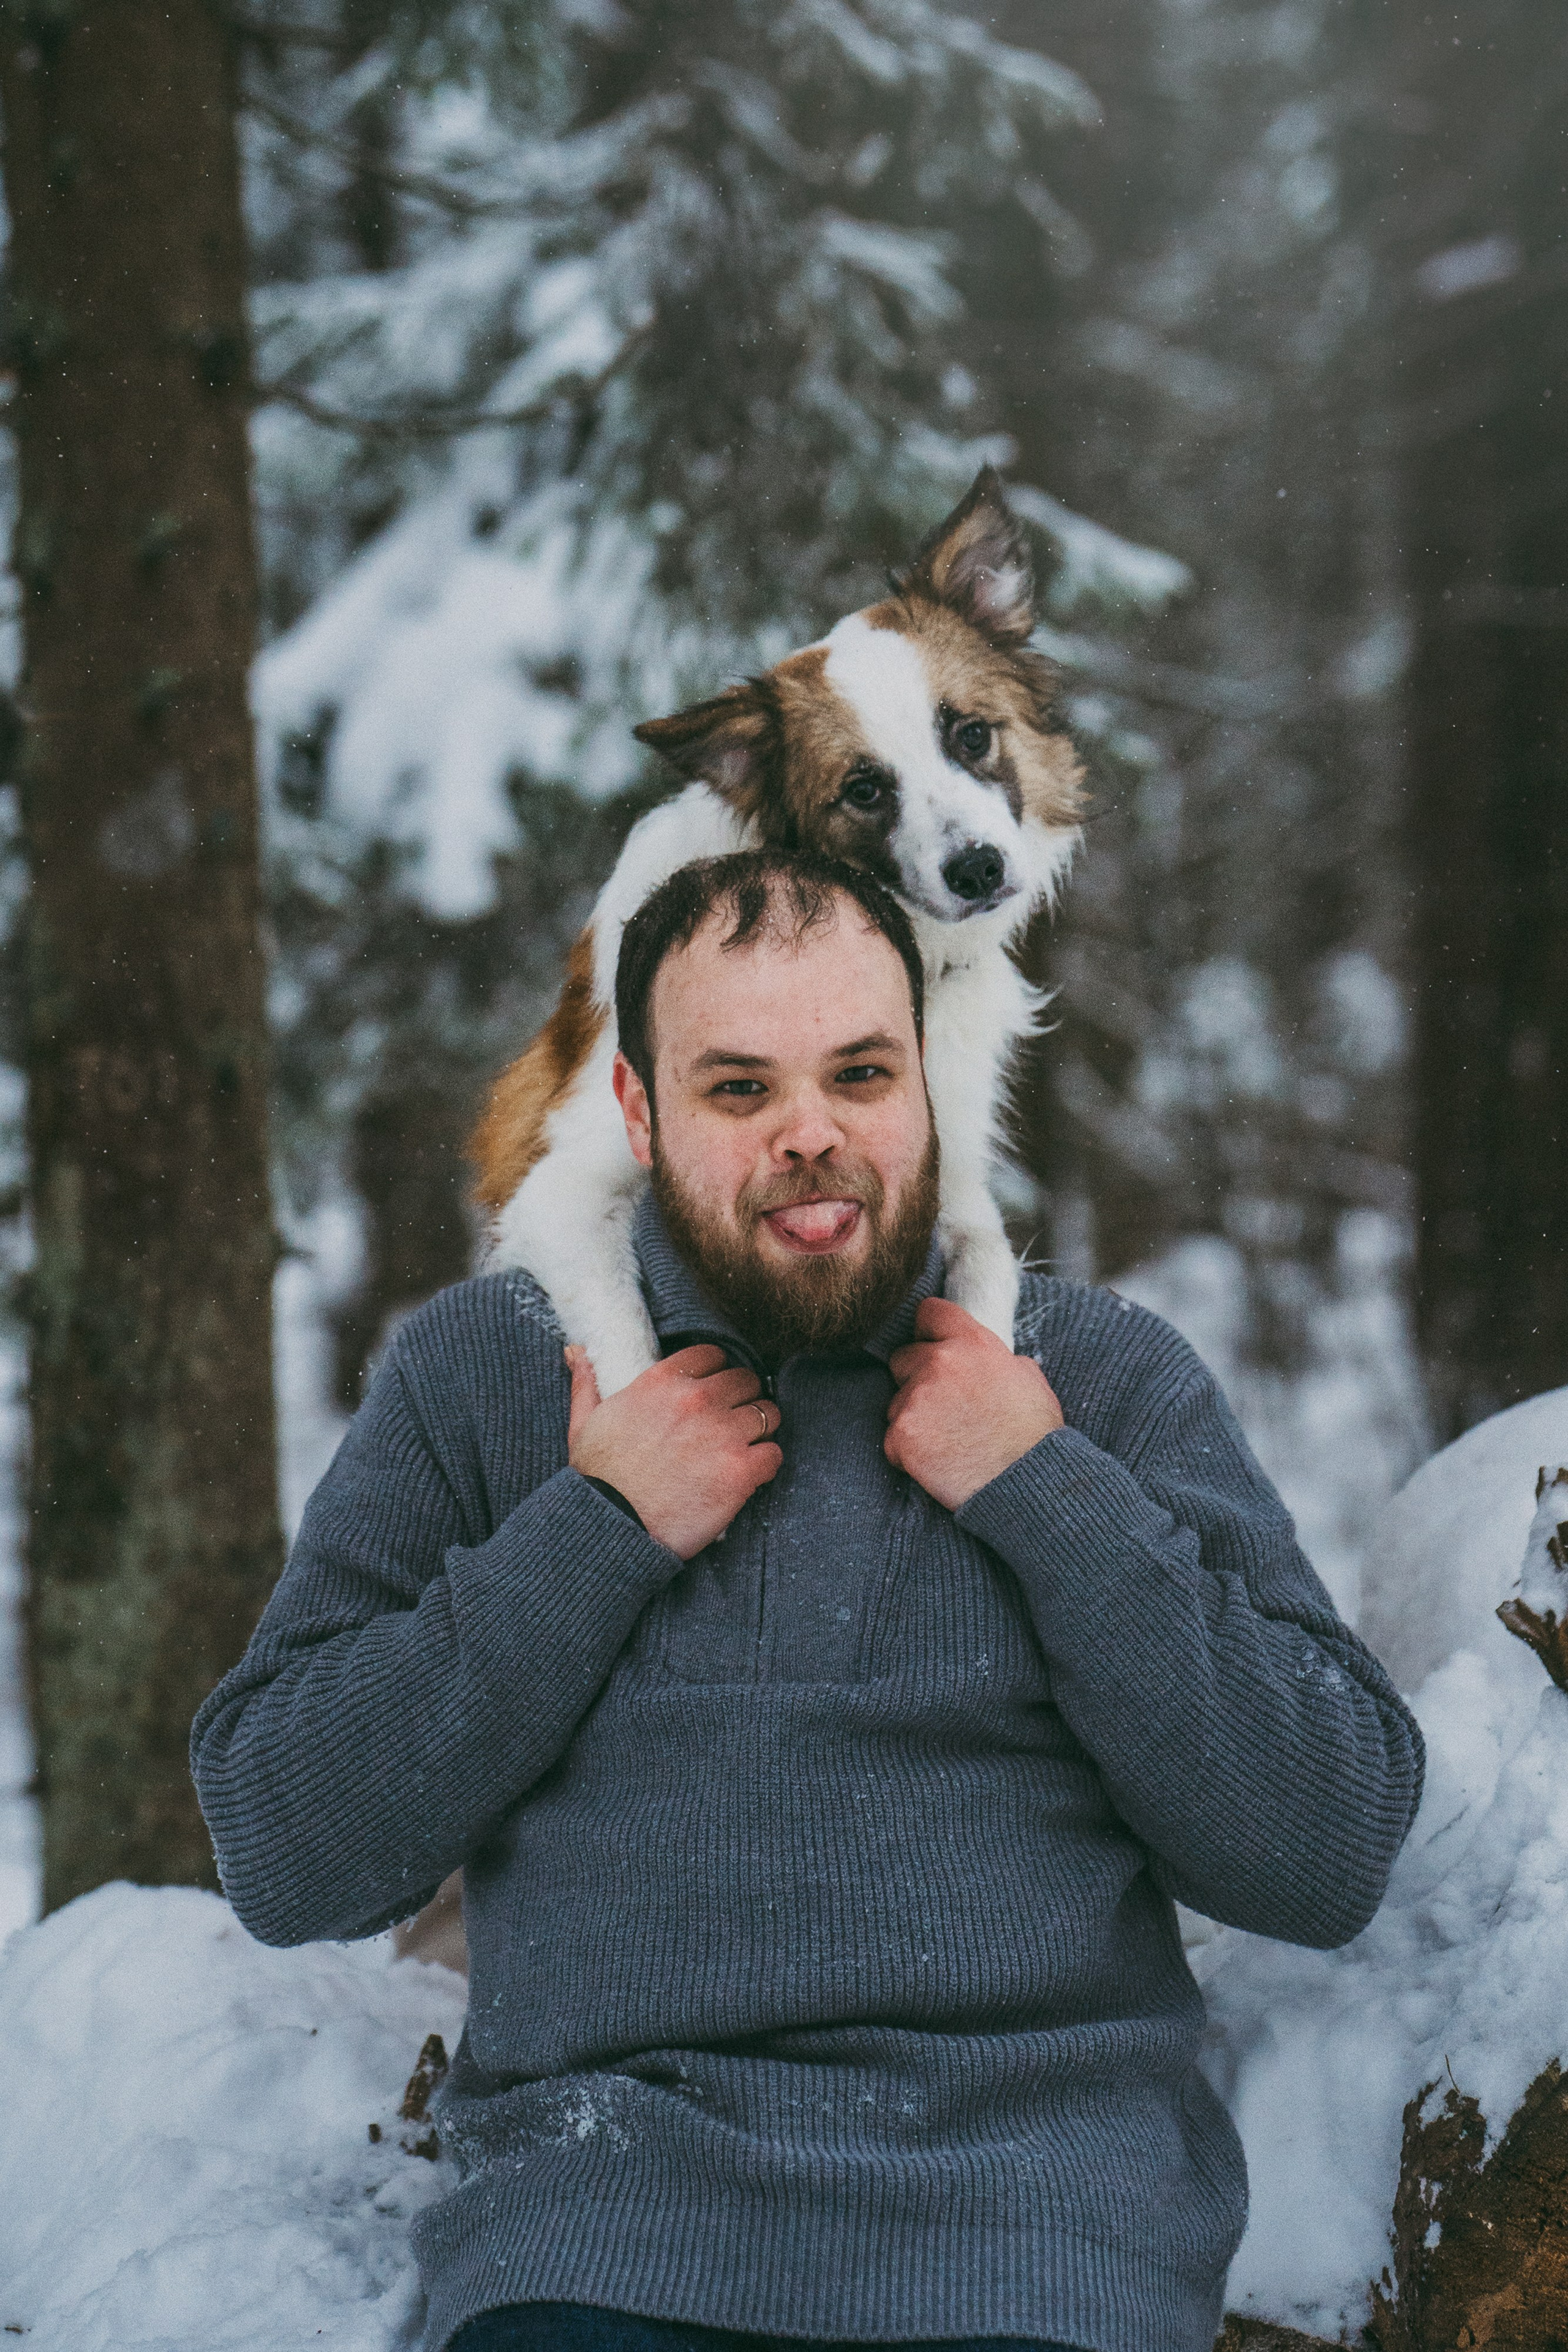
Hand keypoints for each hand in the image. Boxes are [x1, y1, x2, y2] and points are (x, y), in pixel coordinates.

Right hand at [566, 1342, 781, 1558]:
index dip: (716, 1373)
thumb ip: (587, 1384)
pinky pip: (774, 1454)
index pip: (712, 1355)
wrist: (613, 1527)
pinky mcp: (741, 1470)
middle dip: (743, 1398)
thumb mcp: (584, 1423)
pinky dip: (767, 1463)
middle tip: (733, 1422)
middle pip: (746, 1381)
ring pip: (768, 1413)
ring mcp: (723, 1433)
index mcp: (662, 1382)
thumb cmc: (597, 1478)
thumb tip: (576, 1351)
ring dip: (761, 1429)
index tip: (714, 1391)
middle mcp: (698, 1399)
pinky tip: (750, 1474)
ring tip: (746, 1447)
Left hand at [885, 1296, 1063, 1511]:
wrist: (1026, 1482)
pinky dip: (908, 1452)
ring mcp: (916, 1399)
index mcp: (972, 1343)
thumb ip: (997, 1359)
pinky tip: (937, 1462)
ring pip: (896, 1402)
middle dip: (916, 1378)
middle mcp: (939, 1363)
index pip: (929, 1313)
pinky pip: (892, 1439)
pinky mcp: (901, 1435)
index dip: (929, 1330)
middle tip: (943, 1406)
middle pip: (903, 1358)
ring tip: (947, 1441)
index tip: (931, 1344)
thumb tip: (985, 1360)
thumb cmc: (1034, 1435)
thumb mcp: (1028, 1378)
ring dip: (913, 1418)